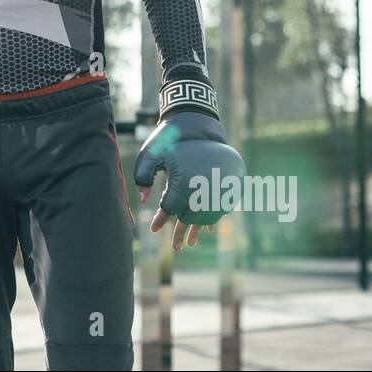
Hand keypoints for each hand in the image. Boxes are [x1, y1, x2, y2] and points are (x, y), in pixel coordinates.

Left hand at [133, 110, 244, 251]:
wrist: (199, 124)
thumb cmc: (170, 138)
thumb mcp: (150, 153)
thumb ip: (142, 175)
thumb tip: (143, 200)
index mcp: (184, 180)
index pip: (172, 208)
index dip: (162, 219)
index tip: (154, 229)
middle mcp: (204, 186)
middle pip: (191, 217)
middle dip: (181, 233)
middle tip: (176, 247)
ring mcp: (219, 185)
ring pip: (208, 215)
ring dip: (199, 229)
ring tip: (191, 242)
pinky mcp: (229, 184)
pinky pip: (221, 206)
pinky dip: (214, 217)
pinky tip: (208, 227)